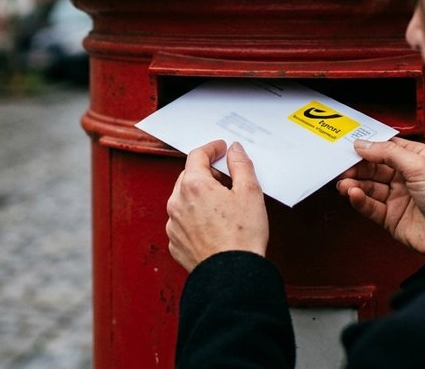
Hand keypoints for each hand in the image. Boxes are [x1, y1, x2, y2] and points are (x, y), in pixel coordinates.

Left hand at [166, 140, 269, 271]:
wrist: (232, 276)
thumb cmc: (242, 236)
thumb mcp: (250, 192)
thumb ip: (240, 165)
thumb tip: (234, 150)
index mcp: (193, 186)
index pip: (197, 156)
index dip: (211, 149)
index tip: (220, 149)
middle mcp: (177, 203)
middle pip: (188, 176)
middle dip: (206, 173)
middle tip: (226, 178)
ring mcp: (174, 225)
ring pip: (183, 199)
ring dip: (199, 196)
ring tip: (222, 205)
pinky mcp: (175, 243)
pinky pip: (182, 221)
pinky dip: (194, 217)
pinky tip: (213, 225)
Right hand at [337, 137, 424, 258]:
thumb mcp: (420, 166)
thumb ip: (389, 153)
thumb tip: (365, 144)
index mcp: (417, 159)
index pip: (386, 148)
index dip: (368, 146)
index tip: (350, 146)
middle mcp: (406, 177)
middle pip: (374, 167)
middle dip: (357, 166)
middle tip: (343, 166)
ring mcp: (397, 197)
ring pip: (369, 186)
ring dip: (355, 183)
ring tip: (344, 182)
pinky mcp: (391, 217)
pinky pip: (370, 206)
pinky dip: (360, 199)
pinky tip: (354, 194)